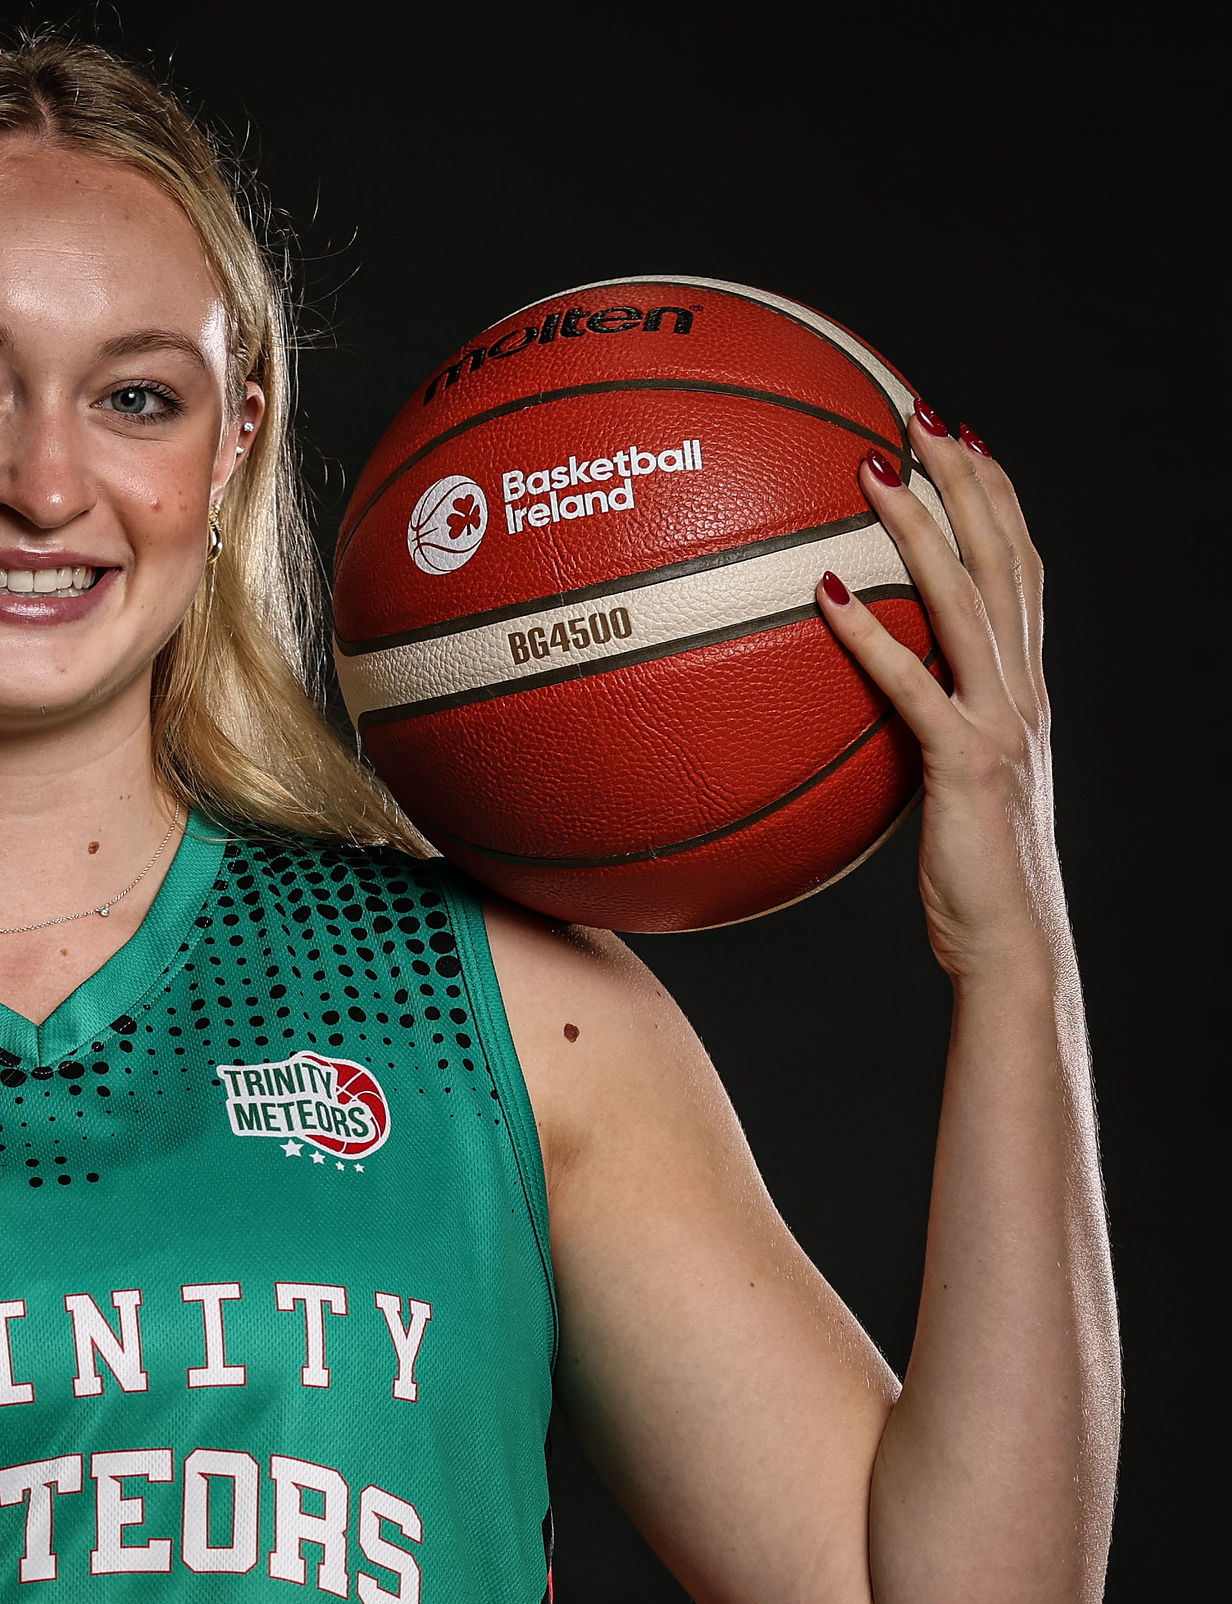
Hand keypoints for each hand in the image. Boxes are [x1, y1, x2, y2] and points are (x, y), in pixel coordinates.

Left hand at [817, 416, 1057, 979]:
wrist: (1012, 943)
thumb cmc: (973, 878)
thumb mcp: (949, 791)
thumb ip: (923, 737)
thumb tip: (863, 708)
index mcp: (1023, 689)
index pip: (1020, 568)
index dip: (997, 495)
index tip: (961, 437)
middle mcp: (1022, 690)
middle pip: (1002, 556)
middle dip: (964, 476)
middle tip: (918, 413)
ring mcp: (999, 722)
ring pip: (964, 599)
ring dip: (919, 526)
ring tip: (874, 467)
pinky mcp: (965, 763)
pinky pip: (913, 686)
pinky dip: (871, 637)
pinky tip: (827, 594)